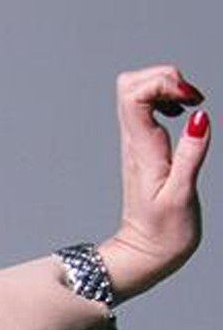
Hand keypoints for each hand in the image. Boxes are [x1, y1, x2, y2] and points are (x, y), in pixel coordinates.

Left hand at [98, 64, 208, 303]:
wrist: (145, 253)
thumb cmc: (163, 232)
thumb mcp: (182, 196)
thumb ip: (191, 155)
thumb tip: (199, 115)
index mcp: (141, 149)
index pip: (133, 95)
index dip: (162, 81)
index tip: (193, 97)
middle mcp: (133, 141)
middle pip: (130, 84)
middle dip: (164, 76)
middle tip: (192, 96)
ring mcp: (136, 143)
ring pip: (136, 92)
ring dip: (165, 85)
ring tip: (190, 102)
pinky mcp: (144, 148)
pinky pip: (145, 108)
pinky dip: (165, 98)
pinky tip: (183, 113)